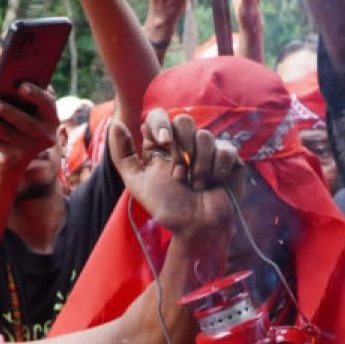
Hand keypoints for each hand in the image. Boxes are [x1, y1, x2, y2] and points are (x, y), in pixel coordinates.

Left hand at [0, 82, 58, 175]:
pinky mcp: (15, 158)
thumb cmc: (20, 117)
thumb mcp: (24, 105)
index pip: (47, 103)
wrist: (17, 154)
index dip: (35, 95)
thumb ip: (19, 88)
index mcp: (50, 117)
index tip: (20, 87)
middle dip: (8, 112)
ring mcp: (30, 148)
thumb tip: (1, 68)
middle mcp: (45, 135)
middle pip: (26, 122)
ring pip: (7, 134)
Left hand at [110, 108, 241, 240]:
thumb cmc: (167, 207)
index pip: (159, 116)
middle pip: (184, 120)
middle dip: (181, 150)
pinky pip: (225, 149)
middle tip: (179, 176)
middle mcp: (184, 143)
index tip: (164, 143)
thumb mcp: (137, 183)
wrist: (197, 227)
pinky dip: (217, 169)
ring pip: (205, 135)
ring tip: (196, 186)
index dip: (162, 124)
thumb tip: (116, 123)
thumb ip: (122, 154)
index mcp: (161, 146)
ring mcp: (207, 149)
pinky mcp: (228, 157)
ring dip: (198, 166)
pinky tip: (214, 183)